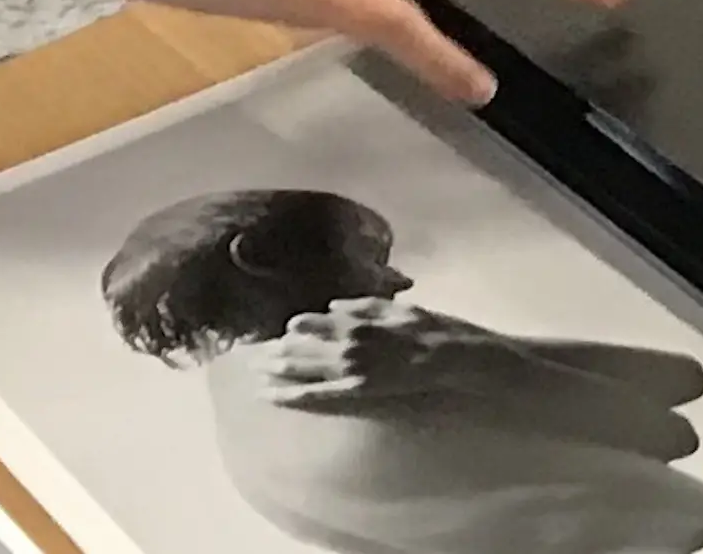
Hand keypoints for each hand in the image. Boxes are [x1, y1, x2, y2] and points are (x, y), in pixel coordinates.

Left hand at [259, 298, 494, 406]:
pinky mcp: (356, 390)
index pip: (312, 322)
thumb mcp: (396, 306)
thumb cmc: (431, 329)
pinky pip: (314, 395)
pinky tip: (269, 396)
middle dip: (274, 351)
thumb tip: (334, 305)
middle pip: (299, 345)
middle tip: (251, 356)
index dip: (294, 329)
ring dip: (274, 371)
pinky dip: (289, 395)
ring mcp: (349, 367)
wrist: (451, 356)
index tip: (280, 332)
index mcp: (355, 318)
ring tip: (254, 374)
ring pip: (300, 369)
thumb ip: (362, 305)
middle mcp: (345, 340)